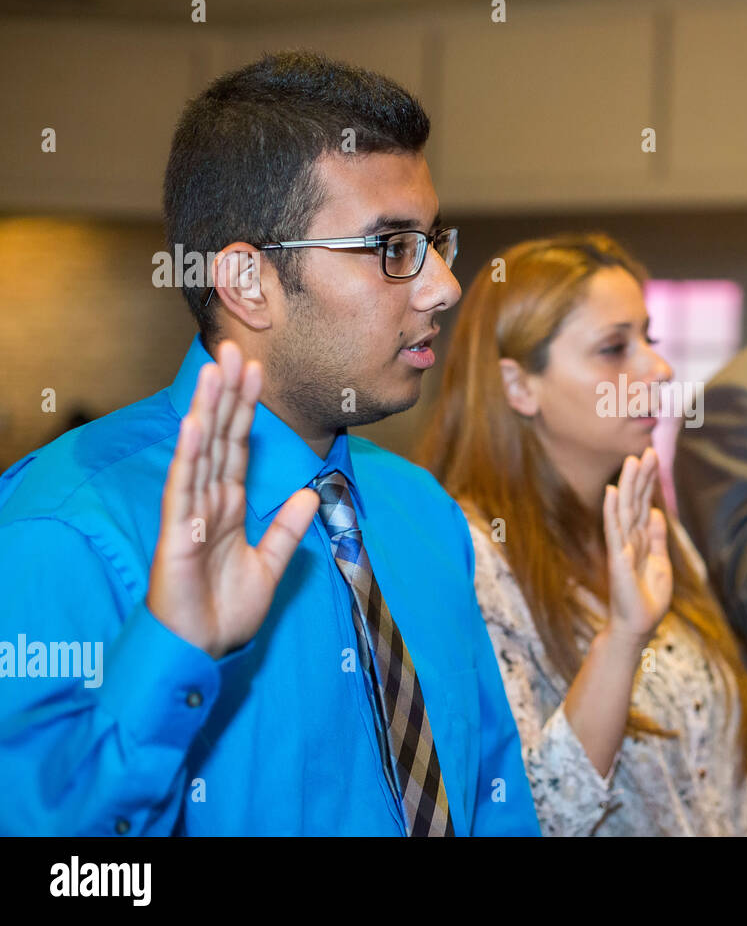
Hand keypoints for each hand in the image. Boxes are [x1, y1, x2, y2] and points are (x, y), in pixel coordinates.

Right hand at [147, 341, 320, 658]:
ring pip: (202, 452)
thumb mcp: (271, 564)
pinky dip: (191, 457)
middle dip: (228, 394)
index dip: (246, 409)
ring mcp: (192, 514)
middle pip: (221, 438)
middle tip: (235, 349)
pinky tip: (195, 426)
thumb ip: (288, 529)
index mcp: (230, 506)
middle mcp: (209, 502)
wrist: (204, 651)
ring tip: (214, 370)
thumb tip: (312, 494)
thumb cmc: (227, 611)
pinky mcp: (179, 535)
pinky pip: (186, 489)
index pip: (239, 447)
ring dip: (209, 410)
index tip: (257, 370)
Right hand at [601, 448, 671, 646]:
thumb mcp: (660, 562)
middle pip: (635, 501)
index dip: (649, 481)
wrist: (637, 626)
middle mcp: (630, 538)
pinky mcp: (618, 559)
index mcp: (641, 538)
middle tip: (648, 449)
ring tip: (632, 461)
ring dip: (628, 485)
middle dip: (642, 476)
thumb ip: (657, 538)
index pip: (645, 503)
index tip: (654, 456)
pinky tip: (611, 492)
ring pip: (625, 510)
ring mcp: (622, 547)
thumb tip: (659, 513)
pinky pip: (614, 531)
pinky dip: (612, 511)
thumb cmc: (647, 598)